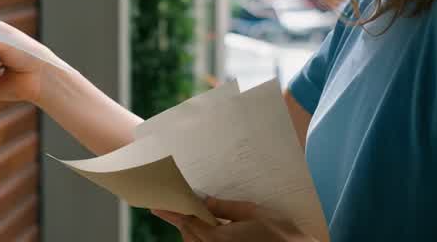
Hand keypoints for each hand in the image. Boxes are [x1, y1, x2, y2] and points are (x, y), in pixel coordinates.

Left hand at [152, 198, 316, 240]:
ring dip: (193, 231)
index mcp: (218, 238)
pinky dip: (203, 238)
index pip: (187, 222)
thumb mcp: (251, 212)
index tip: (157, 206)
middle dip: (183, 221)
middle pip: (188, 235)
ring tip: (199, 217)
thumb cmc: (279, 234)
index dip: (171, 212)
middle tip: (180, 206)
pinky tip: (212, 229)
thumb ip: (224, 207)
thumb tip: (204, 200)